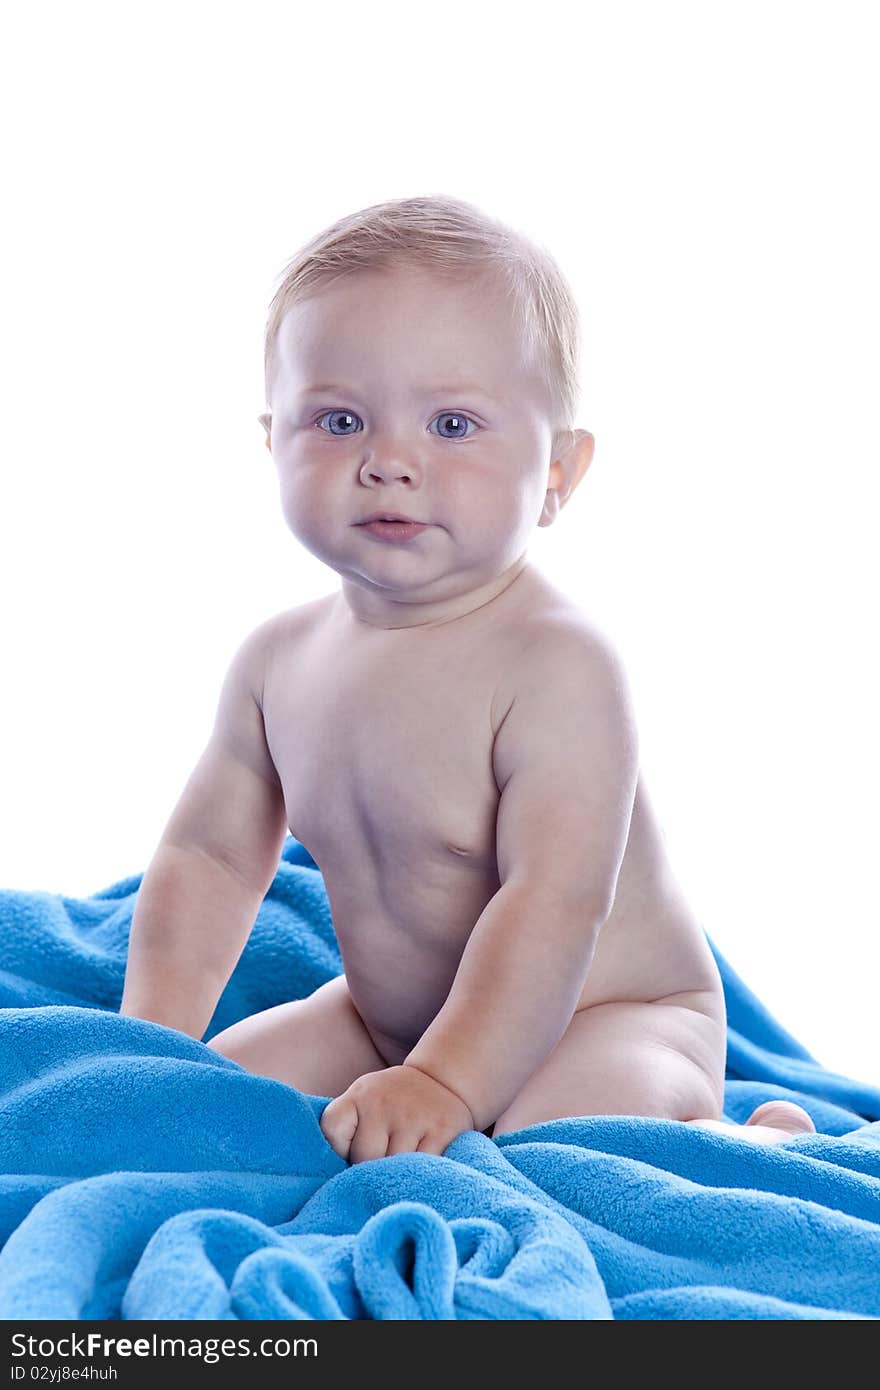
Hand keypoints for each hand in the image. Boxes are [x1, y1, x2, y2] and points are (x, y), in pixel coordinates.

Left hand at [319, 1063, 474, 1163]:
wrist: (441, 1079)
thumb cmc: (392, 1101)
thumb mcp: (364, 1099)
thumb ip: (346, 1128)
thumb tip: (329, 1175)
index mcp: (360, 1096)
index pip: (332, 1129)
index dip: (339, 1149)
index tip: (351, 1152)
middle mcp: (384, 1103)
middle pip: (365, 1158)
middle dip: (371, 1167)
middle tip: (382, 1160)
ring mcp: (414, 1116)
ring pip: (395, 1167)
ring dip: (398, 1172)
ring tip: (403, 1161)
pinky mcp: (442, 1130)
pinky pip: (423, 1167)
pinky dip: (421, 1172)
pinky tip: (422, 1164)